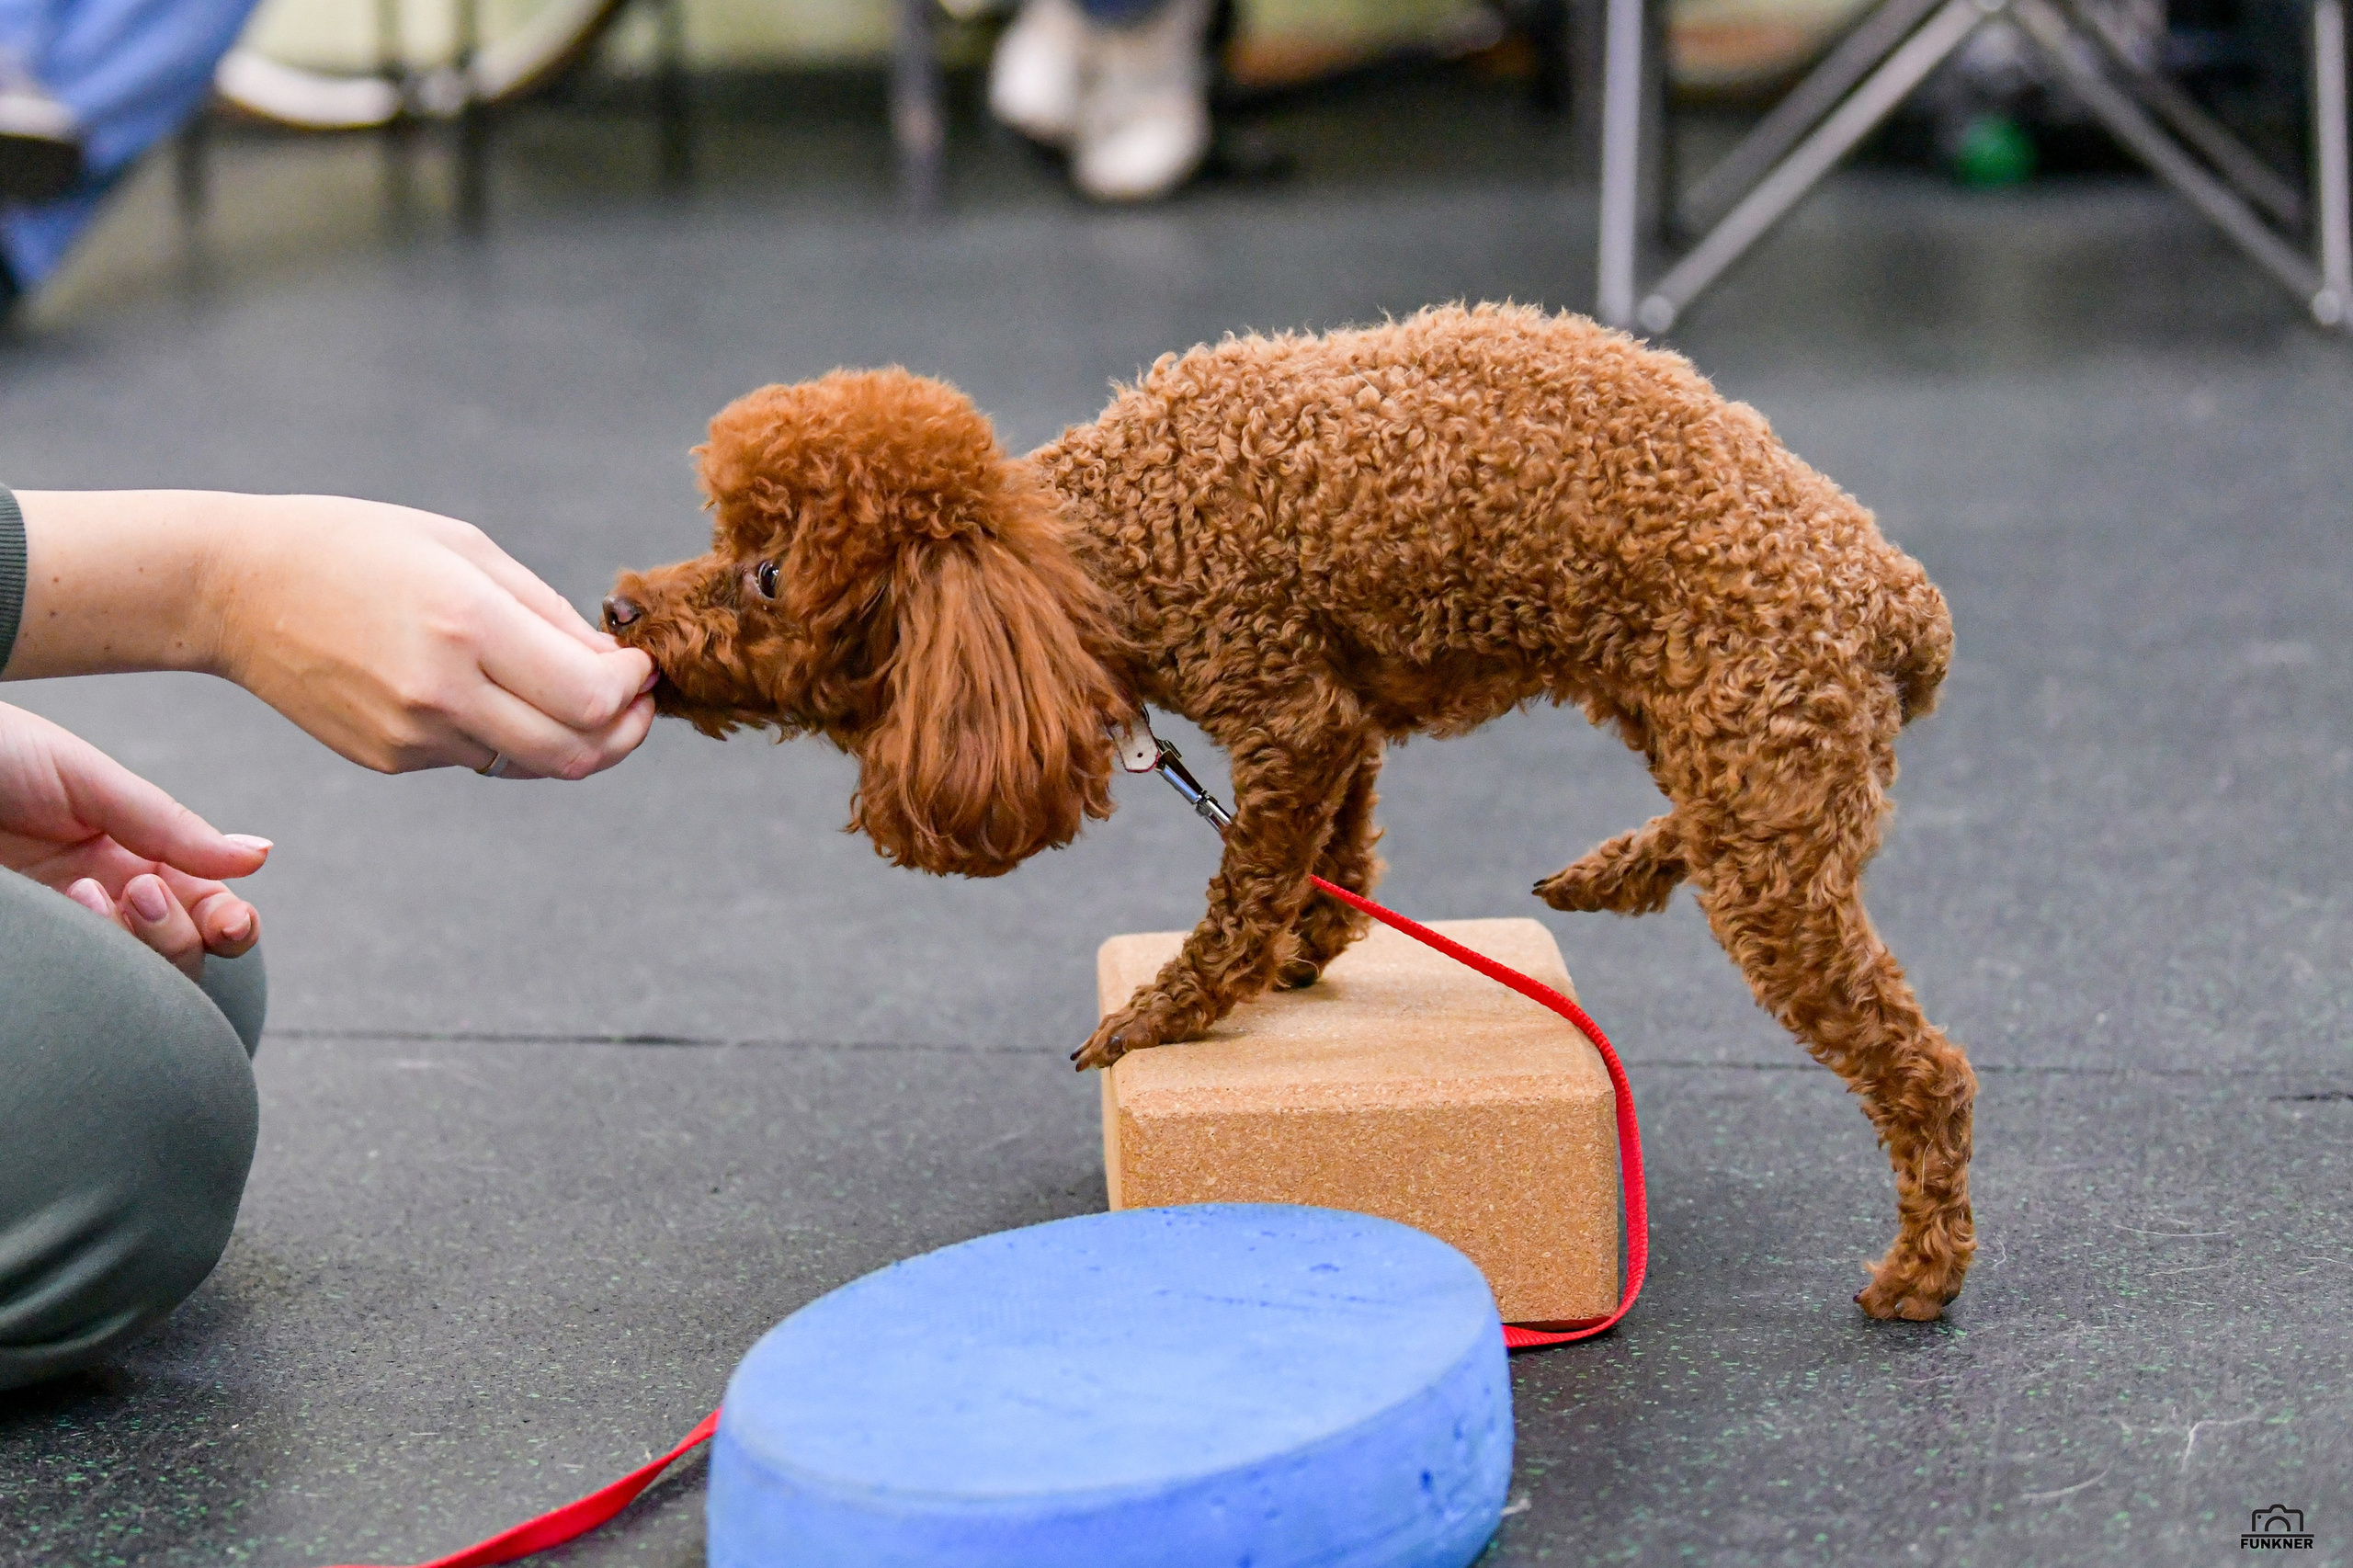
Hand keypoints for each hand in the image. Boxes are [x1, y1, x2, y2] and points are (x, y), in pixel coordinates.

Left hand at [0, 703, 266, 979]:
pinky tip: (63, 916)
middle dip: (178, 932)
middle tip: (138, 889)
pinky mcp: (26, 951)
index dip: (228, 923)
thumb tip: (258, 855)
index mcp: (131, 854)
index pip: (205, 906)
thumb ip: (169, 823)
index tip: (229, 920)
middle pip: (180, 954)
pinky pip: (77, 985)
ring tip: (85, 895)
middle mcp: (102, 899)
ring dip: (133, 945)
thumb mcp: (85, 777)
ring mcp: (61, 930)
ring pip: (135, 980)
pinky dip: (88, 959)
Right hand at [206, 497, 657, 776]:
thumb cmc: (357, 547)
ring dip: (567, 736)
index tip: (640, 667)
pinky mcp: (388, 759)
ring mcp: (411, 735)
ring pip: (530, 763)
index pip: (590, 698)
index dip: (634, 691)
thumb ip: (548, 613)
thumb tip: (612, 666)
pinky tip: (487, 691)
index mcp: (467, 624)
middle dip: (625, 734)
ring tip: (568, 691)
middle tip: (637, 705)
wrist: (235, 587)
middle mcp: (440, 691)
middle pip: (575, 754)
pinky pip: (477, 758)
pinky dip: (506, 733)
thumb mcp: (465, 549)